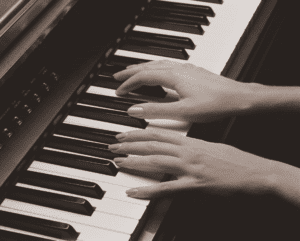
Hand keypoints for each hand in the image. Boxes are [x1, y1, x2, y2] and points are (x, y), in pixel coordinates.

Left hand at [109, 129, 277, 198]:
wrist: (253, 171)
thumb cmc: (234, 159)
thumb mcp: (210, 145)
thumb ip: (191, 145)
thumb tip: (176, 145)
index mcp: (191, 142)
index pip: (159, 134)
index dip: (139, 133)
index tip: (125, 133)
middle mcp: (187, 152)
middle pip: (153, 145)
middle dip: (130, 144)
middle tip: (114, 145)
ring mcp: (189, 168)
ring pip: (155, 161)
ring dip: (134, 161)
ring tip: (118, 162)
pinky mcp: (194, 186)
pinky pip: (167, 188)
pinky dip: (148, 191)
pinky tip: (134, 192)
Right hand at [113, 60, 253, 121]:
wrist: (239, 98)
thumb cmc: (215, 104)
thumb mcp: (183, 111)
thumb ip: (157, 111)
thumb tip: (134, 110)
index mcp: (173, 76)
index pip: (143, 77)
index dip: (129, 83)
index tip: (118, 90)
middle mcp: (178, 69)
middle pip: (148, 66)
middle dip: (131, 71)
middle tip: (118, 75)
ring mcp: (186, 69)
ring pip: (157, 64)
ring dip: (142, 68)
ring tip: (133, 72)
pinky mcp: (192, 72)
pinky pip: (167, 65)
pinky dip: (155, 68)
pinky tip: (158, 73)